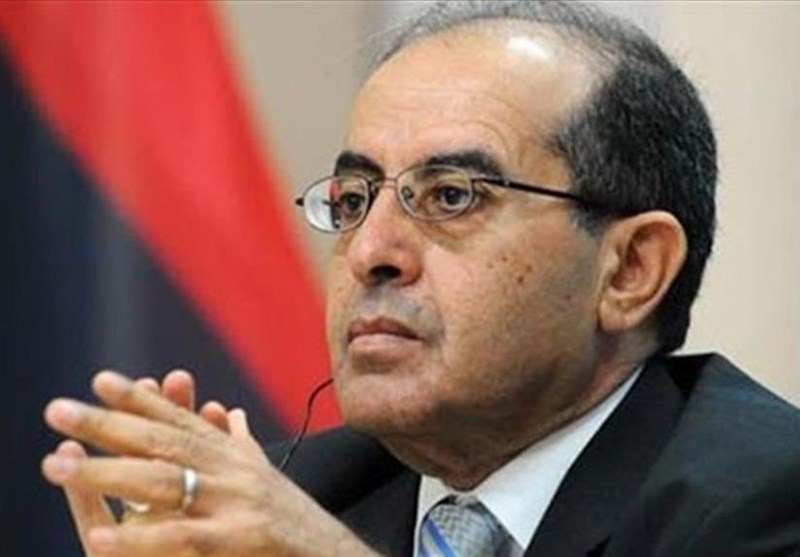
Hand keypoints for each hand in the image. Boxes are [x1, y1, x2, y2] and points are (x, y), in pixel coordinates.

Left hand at [42, 371, 379, 556]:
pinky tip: (101, 537)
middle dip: (107, 424)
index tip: (100, 380)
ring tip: (58, 466)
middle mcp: (231, 468)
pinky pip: (182, 537)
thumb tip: (226, 411)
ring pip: (164, 482)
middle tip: (57, 409)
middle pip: (162, 441)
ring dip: (108, 473)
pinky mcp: (239, 538)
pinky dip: (141, 538)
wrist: (334, 552)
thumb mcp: (264, 472)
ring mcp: (235, 501)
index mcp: (232, 454)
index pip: (179, 419)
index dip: (139, 399)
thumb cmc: (294, 515)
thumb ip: (240, 441)